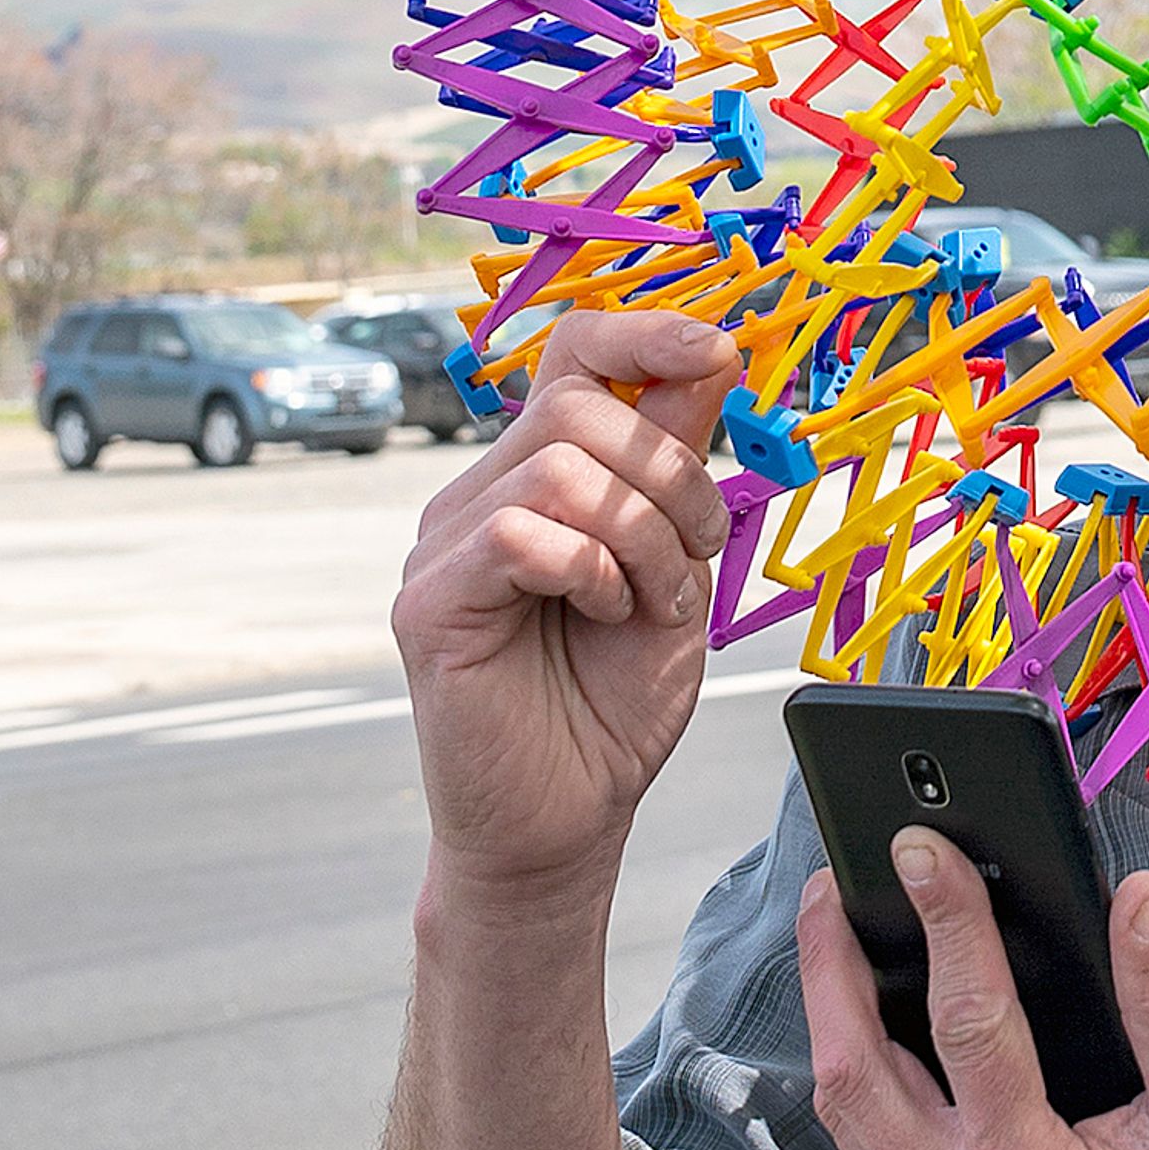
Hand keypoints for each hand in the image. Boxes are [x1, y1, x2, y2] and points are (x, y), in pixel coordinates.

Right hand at [394, 307, 741, 901]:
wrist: (567, 819)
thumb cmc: (613, 701)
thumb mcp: (676, 562)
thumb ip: (679, 460)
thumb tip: (713, 348)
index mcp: (539, 475)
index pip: (574, 352)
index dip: (645, 330)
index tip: (719, 347)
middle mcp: (483, 494)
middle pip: (577, 401)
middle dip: (670, 472)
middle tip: (695, 555)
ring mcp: (445, 543)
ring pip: (558, 463)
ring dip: (642, 534)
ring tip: (651, 603)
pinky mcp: (429, 600)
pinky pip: (518, 533)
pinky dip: (590, 567)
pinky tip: (602, 613)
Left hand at [794, 836, 1148, 1149]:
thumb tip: (1136, 901)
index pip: (966, 1022)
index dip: (945, 922)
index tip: (924, 850)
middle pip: (853, 1070)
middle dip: (831, 963)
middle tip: (832, 879)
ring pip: (844, 1109)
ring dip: (829, 1013)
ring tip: (836, 929)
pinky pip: (867, 1141)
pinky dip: (855, 1066)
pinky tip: (870, 1015)